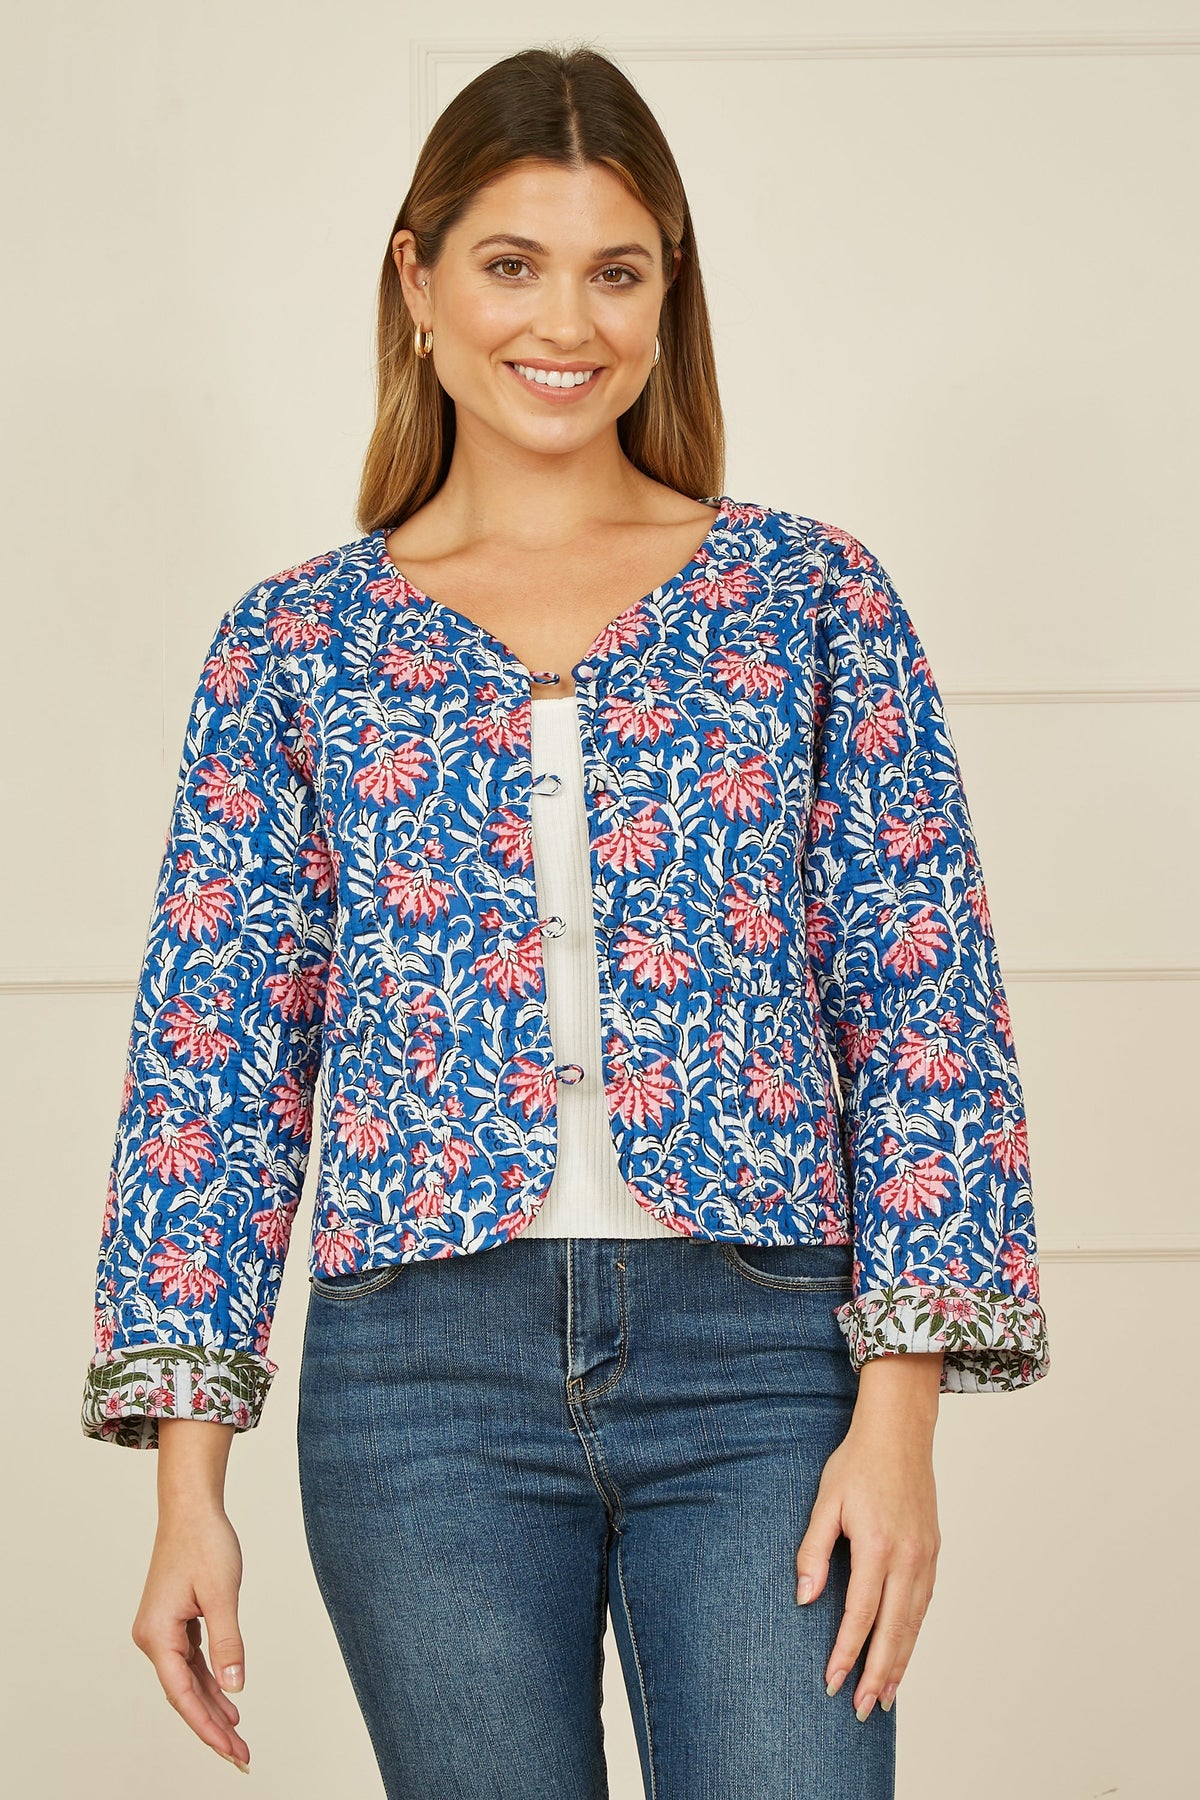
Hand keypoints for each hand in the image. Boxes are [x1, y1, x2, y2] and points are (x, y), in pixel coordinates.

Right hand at [130, 1501, 250, 1772]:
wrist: (191, 1508)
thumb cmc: (204, 1543)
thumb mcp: (222, 1594)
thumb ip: (227, 1643)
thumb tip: (234, 1688)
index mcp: (157, 1635)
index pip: (183, 1695)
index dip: (208, 1727)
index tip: (231, 1751)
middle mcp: (153, 1637)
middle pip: (184, 1694)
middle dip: (211, 1727)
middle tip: (241, 1757)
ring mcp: (162, 1630)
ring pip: (188, 1680)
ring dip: (212, 1707)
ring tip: (237, 1737)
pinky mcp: (174, 1621)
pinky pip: (191, 1662)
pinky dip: (209, 1680)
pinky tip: (227, 1698)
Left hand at [794, 1353, 941, 1720]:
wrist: (899, 1433)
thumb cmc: (856, 1464)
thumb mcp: (825, 1501)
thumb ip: (813, 1551)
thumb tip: (804, 1598)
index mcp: (877, 1546)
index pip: (860, 1614)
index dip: (846, 1652)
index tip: (831, 1680)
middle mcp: (908, 1557)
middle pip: (894, 1630)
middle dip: (878, 1674)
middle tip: (862, 1709)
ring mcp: (925, 1557)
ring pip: (914, 1623)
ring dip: (900, 1662)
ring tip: (885, 1697)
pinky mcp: (933, 1553)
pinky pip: (924, 1605)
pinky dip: (914, 1635)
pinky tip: (903, 1653)